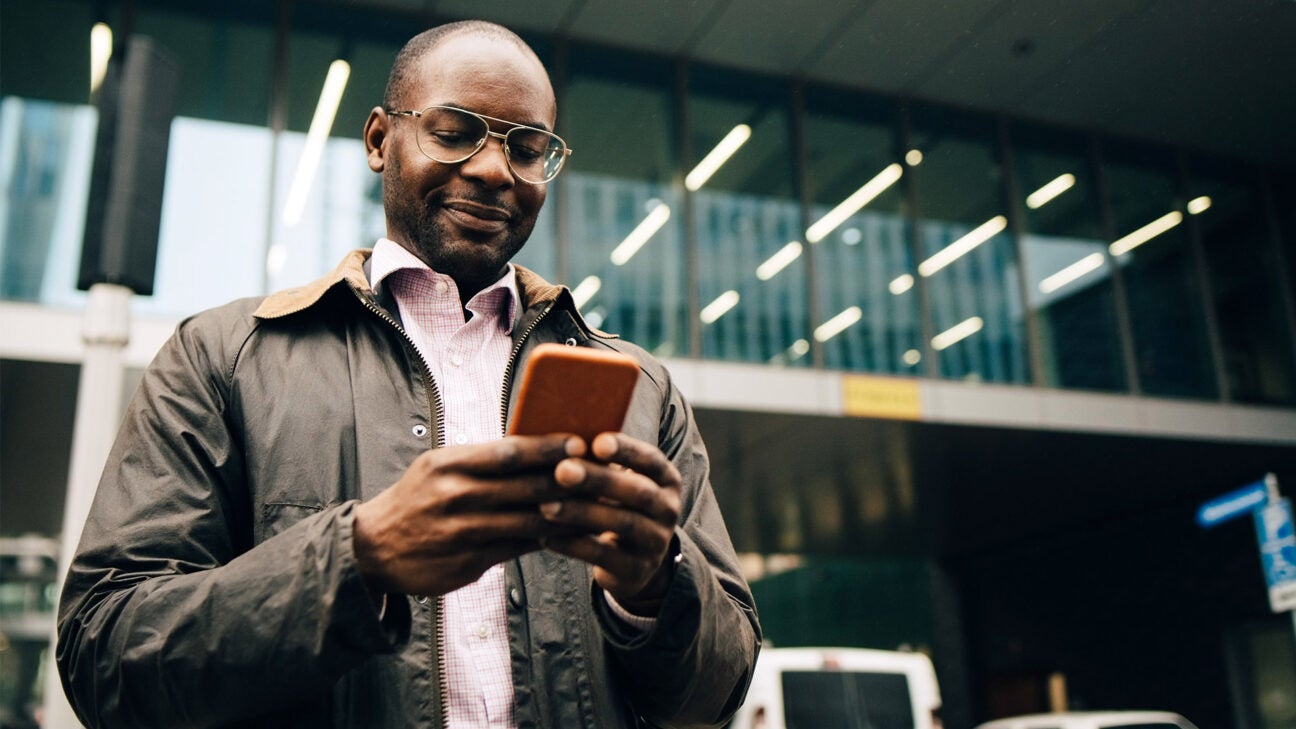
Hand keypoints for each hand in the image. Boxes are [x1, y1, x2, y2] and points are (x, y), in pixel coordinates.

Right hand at [353, 434, 587, 597]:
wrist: (373, 548)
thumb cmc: (417, 499)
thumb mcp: (439, 468)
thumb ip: (482, 461)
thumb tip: (538, 449)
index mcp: (448, 464)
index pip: (508, 451)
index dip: (548, 448)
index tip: (580, 442)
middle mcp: (454, 496)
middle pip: (524, 486)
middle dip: (568, 480)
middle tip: (604, 474)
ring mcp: (462, 532)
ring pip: (527, 521)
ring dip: (566, 514)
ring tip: (598, 506)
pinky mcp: (468, 562)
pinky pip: (518, 549)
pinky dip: (547, 540)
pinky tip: (570, 534)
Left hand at [538, 432, 682, 614]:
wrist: (635, 563)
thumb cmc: (618, 507)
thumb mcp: (621, 484)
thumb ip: (601, 463)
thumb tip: (559, 437)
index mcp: (666, 480)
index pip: (651, 460)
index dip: (626, 450)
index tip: (597, 442)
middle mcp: (668, 509)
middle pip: (637, 491)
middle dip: (598, 479)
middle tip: (562, 471)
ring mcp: (655, 542)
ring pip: (621, 523)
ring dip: (581, 513)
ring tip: (545, 505)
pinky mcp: (636, 570)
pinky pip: (603, 556)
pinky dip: (573, 545)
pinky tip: (545, 538)